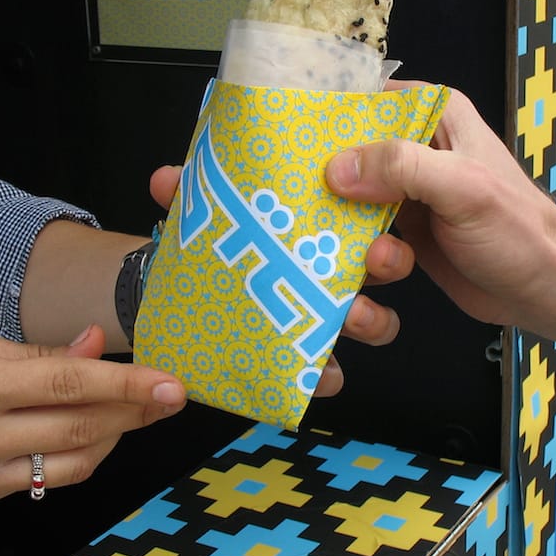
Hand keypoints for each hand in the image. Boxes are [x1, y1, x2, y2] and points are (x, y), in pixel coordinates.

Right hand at [0, 324, 184, 506]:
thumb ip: (38, 352)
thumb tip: (94, 344)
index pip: (69, 384)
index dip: (129, 386)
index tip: (172, 384)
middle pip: (81, 427)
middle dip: (137, 412)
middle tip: (172, 396)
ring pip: (74, 460)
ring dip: (116, 436)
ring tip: (140, 412)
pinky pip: (46, 477)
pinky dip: (80, 454)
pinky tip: (96, 432)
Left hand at [148, 163, 416, 397]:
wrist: (180, 301)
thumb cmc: (213, 251)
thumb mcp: (207, 219)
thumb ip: (190, 197)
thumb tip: (165, 179)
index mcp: (322, 232)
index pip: (367, 215)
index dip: (381, 206)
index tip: (376, 200)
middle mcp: (336, 274)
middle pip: (386, 267)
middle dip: (390, 260)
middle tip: (376, 255)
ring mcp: (326, 320)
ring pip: (374, 323)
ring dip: (371, 317)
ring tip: (352, 313)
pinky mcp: (305, 362)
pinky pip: (330, 375)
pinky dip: (325, 376)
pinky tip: (313, 372)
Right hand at [324, 85, 555, 328]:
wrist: (547, 291)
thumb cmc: (519, 231)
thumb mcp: (463, 188)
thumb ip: (402, 168)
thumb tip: (335, 169)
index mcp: (434, 114)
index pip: (364, 99)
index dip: (326, 120)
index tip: (290, 149)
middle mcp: (416, 146)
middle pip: (346, 151)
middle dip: (324, 182)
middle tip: (301, 209)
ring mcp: (407, 191)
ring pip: (347, 197)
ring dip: (343, 226)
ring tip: (366, 252)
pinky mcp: (403, 231)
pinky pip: (360, 232)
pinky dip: (355, 249)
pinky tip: (364, 268)